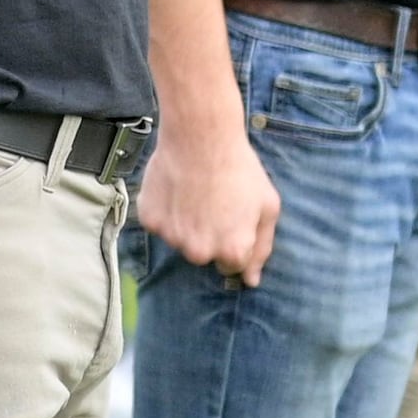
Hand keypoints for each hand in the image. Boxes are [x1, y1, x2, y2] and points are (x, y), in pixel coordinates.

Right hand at [134, 121, 278, 284]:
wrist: (200, 136)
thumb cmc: (239, 170)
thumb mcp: (267, 207)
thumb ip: (262, 248)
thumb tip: (251, 281)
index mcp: (231, 251)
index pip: (233, 265)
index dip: (235, 240)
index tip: (233, 218)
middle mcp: (199, 251)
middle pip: (204, 255)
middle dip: (210, 236)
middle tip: (214, 204)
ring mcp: (171, 237)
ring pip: (180, 240)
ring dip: (187, 224)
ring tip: (195, 192)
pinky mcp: (150, 220)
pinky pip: (160, 224)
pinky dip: (167, 211)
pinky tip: (177, 189)